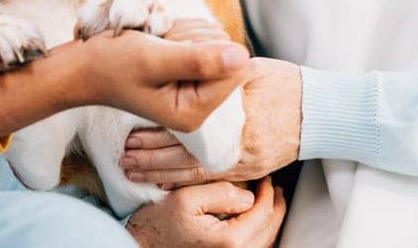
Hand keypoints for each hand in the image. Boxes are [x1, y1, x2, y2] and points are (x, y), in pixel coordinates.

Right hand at [80, 27, 249, 132]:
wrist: (86, 64)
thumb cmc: (114, 64)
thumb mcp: (155, 60)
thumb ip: (199, 60)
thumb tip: (243, 56)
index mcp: (194, 112)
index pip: (236, 71)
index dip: (210, 48)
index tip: (174, 50)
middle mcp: (200, 104)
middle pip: (228, 53)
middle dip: (195, 40)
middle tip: (161, 47)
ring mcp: (196, 87)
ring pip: (217, 40)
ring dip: (187, 33)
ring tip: (158, 45)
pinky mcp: (190, 70)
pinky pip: (205, 35)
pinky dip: (184, 31)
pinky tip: (161, 42)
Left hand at [122, 57, 301, 186]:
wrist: (321, 111)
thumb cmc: (286, 85)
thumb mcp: (251, 72)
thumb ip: (219, 75)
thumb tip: (189, 67)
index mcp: (235, 120)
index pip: (186, 135)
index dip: (156, 138)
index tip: (131, 137)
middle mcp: (237, 148)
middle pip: (184, 159)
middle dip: (152, 159)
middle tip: (125, 157)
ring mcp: (244, 163)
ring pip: (194, 174)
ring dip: (162, 172)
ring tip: (135, 170)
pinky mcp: (250, 170)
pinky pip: (211, 180)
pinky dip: (185, 181)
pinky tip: (165, 182)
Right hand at [126, 177, 285, 247]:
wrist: (143, 247)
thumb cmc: (160, 224)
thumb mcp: (187, 199)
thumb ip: (221, 194)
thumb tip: (249, 195)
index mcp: (230, 240)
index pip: (263, 212)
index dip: (268, 191)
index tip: (265, 176)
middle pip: (269, 229)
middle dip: (274, 205)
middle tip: (273, 187)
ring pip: (264, 242)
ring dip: (269, 220)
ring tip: (269, 201)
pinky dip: (260, 234)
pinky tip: (255, 221)